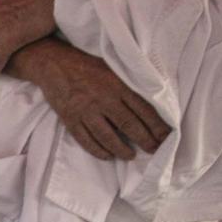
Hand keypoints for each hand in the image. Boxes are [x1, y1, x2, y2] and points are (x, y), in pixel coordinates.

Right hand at [35, 49, 169, 160]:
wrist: (55, 65)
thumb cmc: (87, 66)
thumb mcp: (113, 69)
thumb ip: (129, 84)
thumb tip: (151, 101)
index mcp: (118, 86)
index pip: (144, 110)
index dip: (157, 126)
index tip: (166, 137)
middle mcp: (104, 99)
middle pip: (129, 125)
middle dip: (145, 140)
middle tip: (153, 150)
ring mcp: (86, 111)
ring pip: (107, 136)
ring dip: (121, 149)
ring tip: (130, 156)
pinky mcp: (70, 119)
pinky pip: (86, 140)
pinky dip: (97, 150)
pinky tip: (107, 155)